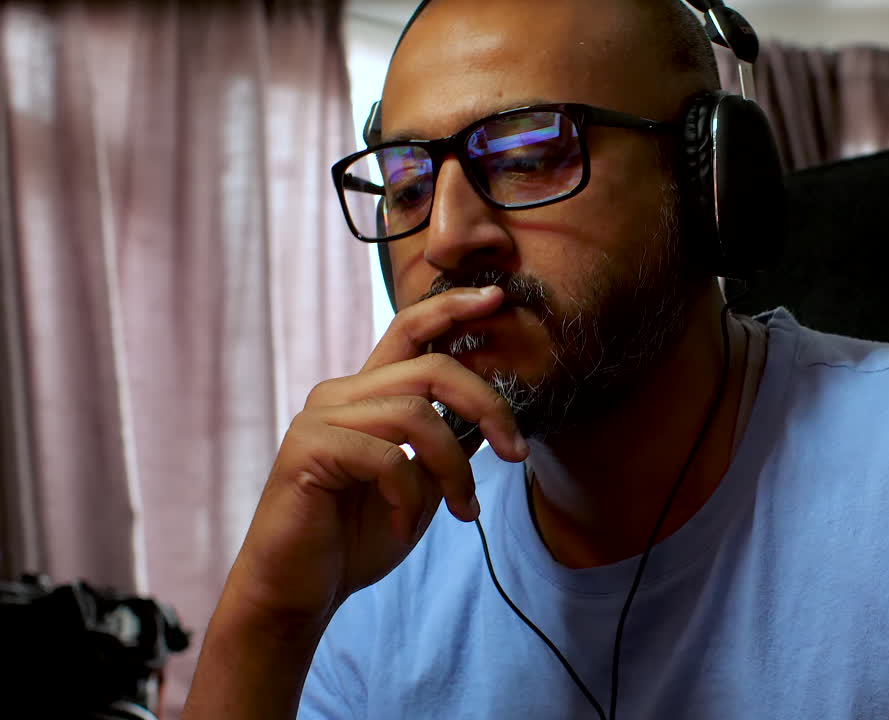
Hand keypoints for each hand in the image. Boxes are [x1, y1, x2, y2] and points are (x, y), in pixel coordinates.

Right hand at [222, 285, 528, 625]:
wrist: (300, 591)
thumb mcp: (421, 485)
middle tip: (517, 453)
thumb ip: (447, 444)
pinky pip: (386, 458)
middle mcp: (340, 394)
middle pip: (433, 367)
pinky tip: (403, 526)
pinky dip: (409, 497)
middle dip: (488, 407)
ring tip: (464, 511)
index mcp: (366, 394)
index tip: (497, 297)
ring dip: (454, 469)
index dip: (453, 307)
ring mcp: (319, 417)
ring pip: (416, 414)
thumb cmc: (357, 537)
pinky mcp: (307, 449)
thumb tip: (492, 416)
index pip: (410, 329)